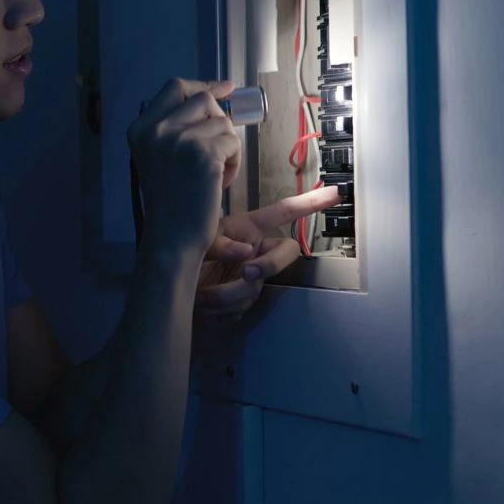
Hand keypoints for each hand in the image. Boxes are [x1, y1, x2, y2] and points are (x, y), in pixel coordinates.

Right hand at [126, 79, 242, 255]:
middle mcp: (156, 130)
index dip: (203, 85)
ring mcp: (178, 140)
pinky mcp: (203, 153)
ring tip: (214, 173)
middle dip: (219, 121)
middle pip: (203, 100)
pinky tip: (218, 183)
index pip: (175, 87)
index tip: (224, 89)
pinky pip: (233, 142)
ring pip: (223, 122)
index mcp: (140, 129)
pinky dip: (233, 162)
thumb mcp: (158, 157)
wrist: (172, 238)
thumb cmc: (170, 202)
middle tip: (218, 149)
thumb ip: (175, 127)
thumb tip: (217, 94)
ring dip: (227, 146)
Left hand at [194, 186, 343, 319]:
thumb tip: (246, 253)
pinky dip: (220, 311)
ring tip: (200, 295)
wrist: (167, 292)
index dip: (311, 203)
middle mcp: (254, 251)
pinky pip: (242, 309)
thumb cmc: (180, 256)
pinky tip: (202, 307)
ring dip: (226, 296)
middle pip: (285, 254)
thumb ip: (219, 244)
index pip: (284, 212)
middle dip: (270, 265)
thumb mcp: (196, 242)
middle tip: (247, 273)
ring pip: (256, 289)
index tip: (336, 193)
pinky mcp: (242, 302)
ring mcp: (251, 277)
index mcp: (248, 228)